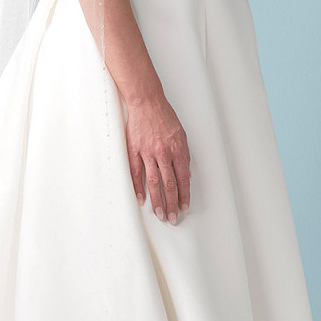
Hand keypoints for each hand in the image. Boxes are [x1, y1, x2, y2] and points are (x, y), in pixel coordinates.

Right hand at [124, 92, 190, 223]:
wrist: (147, 102)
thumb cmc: (164, 117)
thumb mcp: (182, 135)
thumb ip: (184, 156)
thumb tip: (186, 176)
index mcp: (178, 150)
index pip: (183, 179)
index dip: (184, 196)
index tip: (184, 208)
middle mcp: (164, 153)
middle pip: (169, 185)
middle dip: (172, 204)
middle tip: (173, 218)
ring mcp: (147, 152)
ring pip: (154, 182)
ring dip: (157, 201)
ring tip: (159, 214)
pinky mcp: (134, 150)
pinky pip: (136, 173)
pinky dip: (138, 187)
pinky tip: (141, 199)